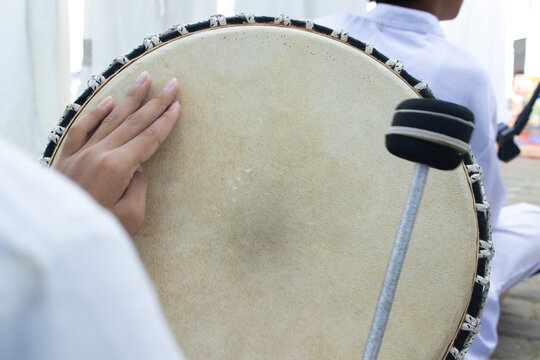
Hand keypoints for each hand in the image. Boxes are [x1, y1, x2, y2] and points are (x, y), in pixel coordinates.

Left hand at [54, 71, 180, 235]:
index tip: (177, 105)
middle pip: (134, 122)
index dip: (165, 122)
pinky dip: (96, 113)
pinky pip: (83, 128)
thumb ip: (139, 187)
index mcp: (118, 167)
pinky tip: (108, 101)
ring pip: (111, 119)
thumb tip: (138, 168)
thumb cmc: (99, 231)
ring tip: (144, 79)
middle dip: (156, 102)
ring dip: (130, 98)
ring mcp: (82, 153)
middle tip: (171, 84)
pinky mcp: (68, 158)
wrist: (56, 236)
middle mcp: (100, 153)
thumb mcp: (131, 216)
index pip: (149, 138)